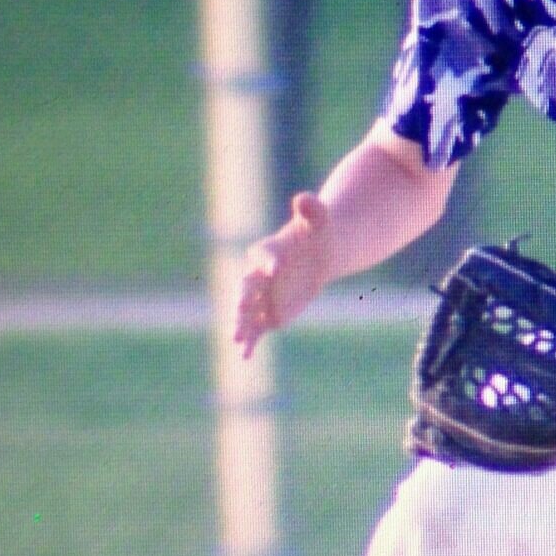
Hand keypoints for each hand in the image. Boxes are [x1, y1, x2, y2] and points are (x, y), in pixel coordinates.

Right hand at [234, 192, 331, 356]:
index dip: (268, 261)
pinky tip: (244, 357)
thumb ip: (311, 209)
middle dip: (243, 296)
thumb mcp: (319, 220)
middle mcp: (259, 274)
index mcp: (267, 250)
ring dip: (241, 324)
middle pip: (247, 285)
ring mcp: (262, 296)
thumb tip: (305, 197)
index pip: (263, 255)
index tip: (275, 268)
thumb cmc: (318, 233)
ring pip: (247, 312)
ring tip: (235, 339)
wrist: (320, 254)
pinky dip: (250, 342)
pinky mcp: (269, 314)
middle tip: (240, 305)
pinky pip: (256, 329)